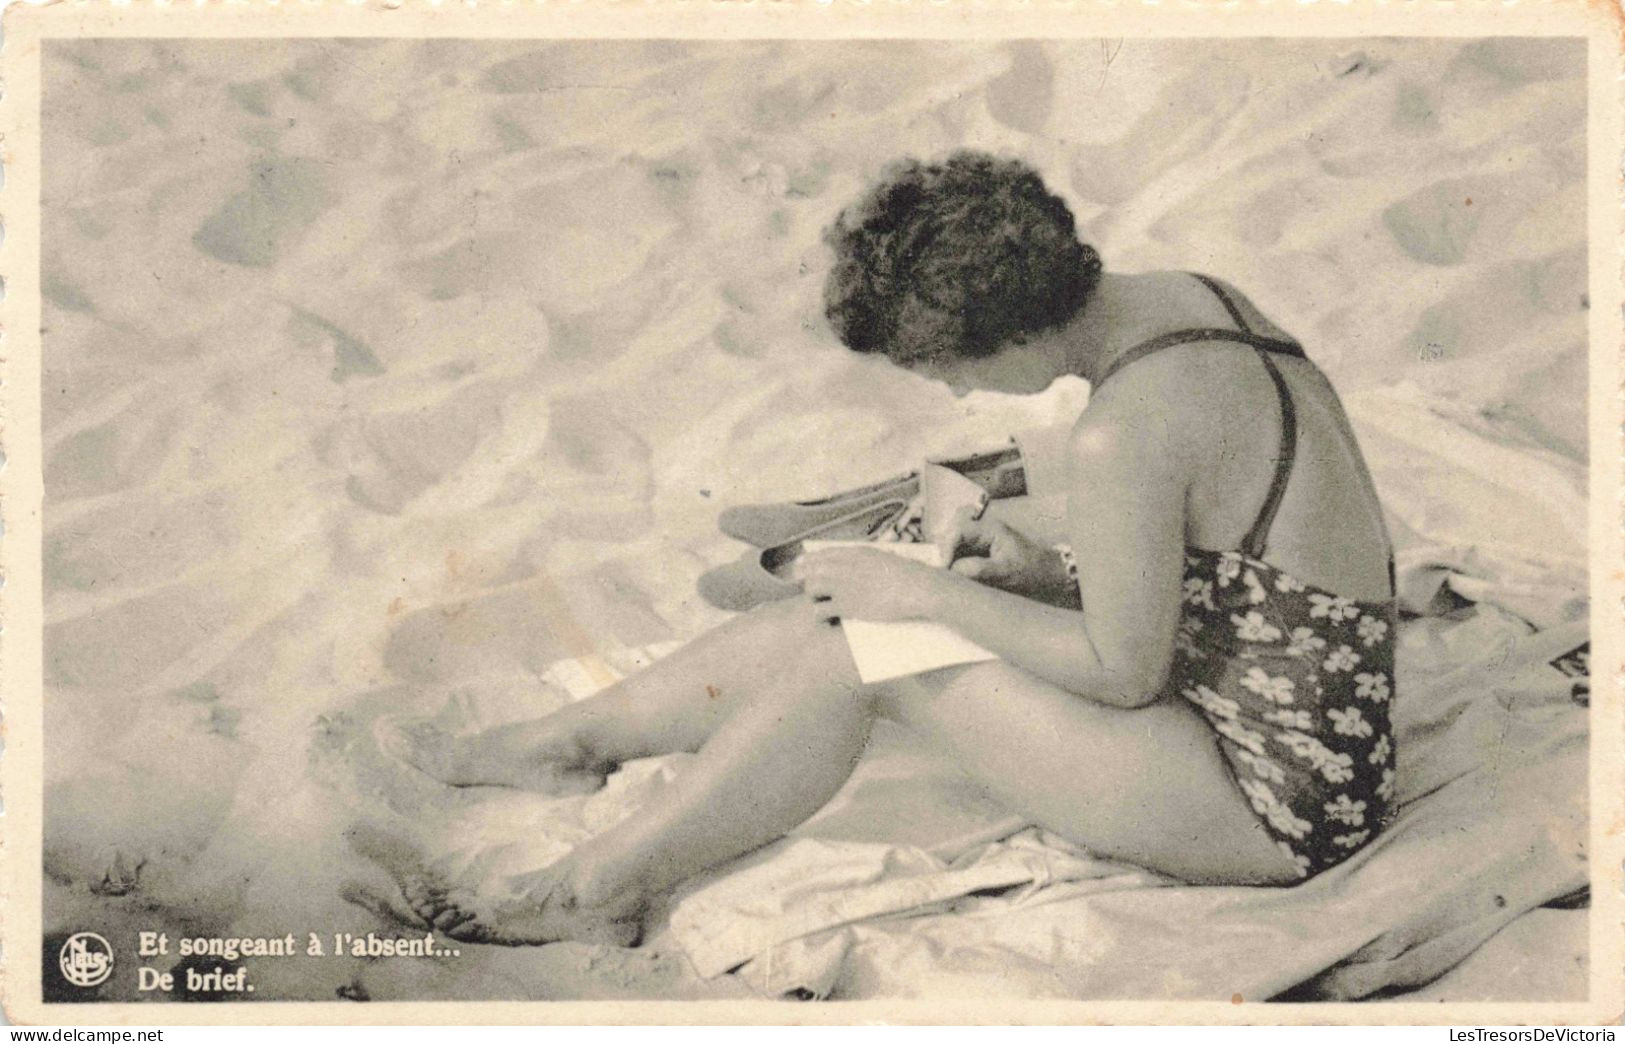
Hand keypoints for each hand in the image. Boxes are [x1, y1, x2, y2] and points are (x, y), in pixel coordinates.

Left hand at [798, 547, 947, 623]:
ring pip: (811, 589)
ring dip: (814, 598)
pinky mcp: (845, 605)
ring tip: (822, 605)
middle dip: (807, 580)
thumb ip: (868, 559)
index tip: (800, 566)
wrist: (918, 588)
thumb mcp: (886, 558)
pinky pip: (819, 611)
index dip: (809, 561)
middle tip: (809, 589)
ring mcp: (842, 585)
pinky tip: (828, 620)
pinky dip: (821, 617)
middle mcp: (844, 565)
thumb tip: (858, 564)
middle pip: (811, 570)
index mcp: (855, 552)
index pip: (822, 554)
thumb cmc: (911, 574)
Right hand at [946, 509, 1075, 606]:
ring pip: (953, 549)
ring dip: (948, 563)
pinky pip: (959, 559)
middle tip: (942, 577)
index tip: (943, 568)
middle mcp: (981, 532)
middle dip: (943, 556)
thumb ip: (980, 569)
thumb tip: (954, 570)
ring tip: (947, 581)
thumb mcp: (1006, 572)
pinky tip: (954, 581)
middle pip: (951, 538)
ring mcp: (979, 544)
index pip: (958, 531)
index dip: (946, 548)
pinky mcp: (978, 555)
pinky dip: (954, 569)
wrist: (1049, 577)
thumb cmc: (1031, 571)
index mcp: (989, 529)